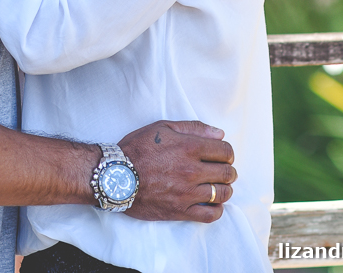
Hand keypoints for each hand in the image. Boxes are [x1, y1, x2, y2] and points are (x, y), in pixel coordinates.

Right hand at [118, 120, 235, 222]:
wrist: (114, 176)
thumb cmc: (135, 149)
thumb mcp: (161, 128)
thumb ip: (192, 128)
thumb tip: (219, 133)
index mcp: (189, 147)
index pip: (225, 151)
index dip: (226, 153)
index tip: (221, 156)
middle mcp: (192, 170)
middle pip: (227, 173)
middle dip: (228, 171)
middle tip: (221, 171)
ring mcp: (187, 192)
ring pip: (223, 193)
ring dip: (224, 189)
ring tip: (217, 186)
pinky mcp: (181, 211)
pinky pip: (211, 215)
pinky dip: (217, 210)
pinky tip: (212, 203)